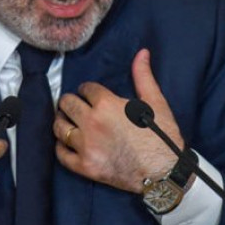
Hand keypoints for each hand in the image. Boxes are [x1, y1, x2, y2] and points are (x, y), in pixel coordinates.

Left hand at [55, 49, 182, 192]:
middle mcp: (91, 123)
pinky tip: (66, 143)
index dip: (88, 89)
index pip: (86, 89)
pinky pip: (62, 154)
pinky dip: (61, 147)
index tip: (90, 94)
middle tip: (75, 105)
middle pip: (67, 104)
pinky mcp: (85, 166)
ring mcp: (86, 146)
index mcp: (106, 104)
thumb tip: (142, 53)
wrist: (164, 172)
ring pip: (59, 128)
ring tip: (68, 121)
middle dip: (70, 101)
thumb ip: (143, 76)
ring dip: (63, 121)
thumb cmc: (162, 136)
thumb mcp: (155, 102)